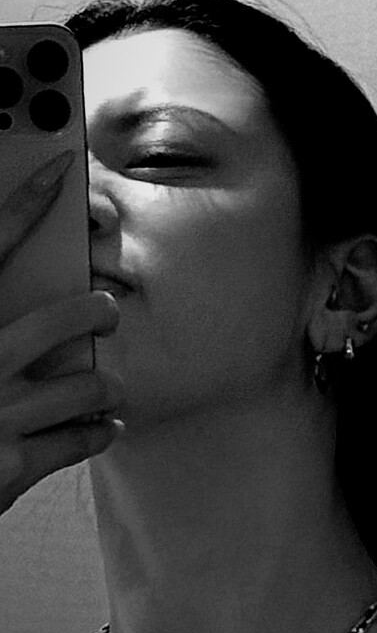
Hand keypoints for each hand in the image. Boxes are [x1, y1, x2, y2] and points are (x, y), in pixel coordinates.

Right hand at [0, 157, 124, 518]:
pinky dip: (99, 431)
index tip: (58, 169)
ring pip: (84, 387)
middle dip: (94, 314)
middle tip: (106, 313)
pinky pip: (79, 440)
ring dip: (106, 387)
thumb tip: (8, 288)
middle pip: (60, 320)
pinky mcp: (15, 463)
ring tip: (110, 386)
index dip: (25, 202)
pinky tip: (104, 426)